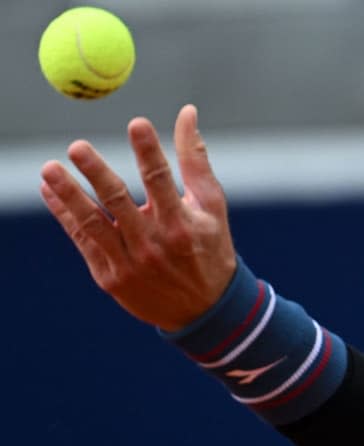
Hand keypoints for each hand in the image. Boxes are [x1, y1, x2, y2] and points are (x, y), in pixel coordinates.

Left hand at [40, 104, 236, 331]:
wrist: (203, 310)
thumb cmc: (209, 248)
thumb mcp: (211, 207)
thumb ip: (195, 159)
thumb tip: (186, 113)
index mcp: (181, 226)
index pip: (161, 181)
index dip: (149, 151)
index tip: (137, 124)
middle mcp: (154, 245)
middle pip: (119, 202)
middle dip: (97, 173)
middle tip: (77, 147)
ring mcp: (129, 263)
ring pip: (93, 223)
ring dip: (69, 195)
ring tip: (49, 169)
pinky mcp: (110, 277)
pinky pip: (83, 241)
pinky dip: (65, 216)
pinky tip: (52, 192)